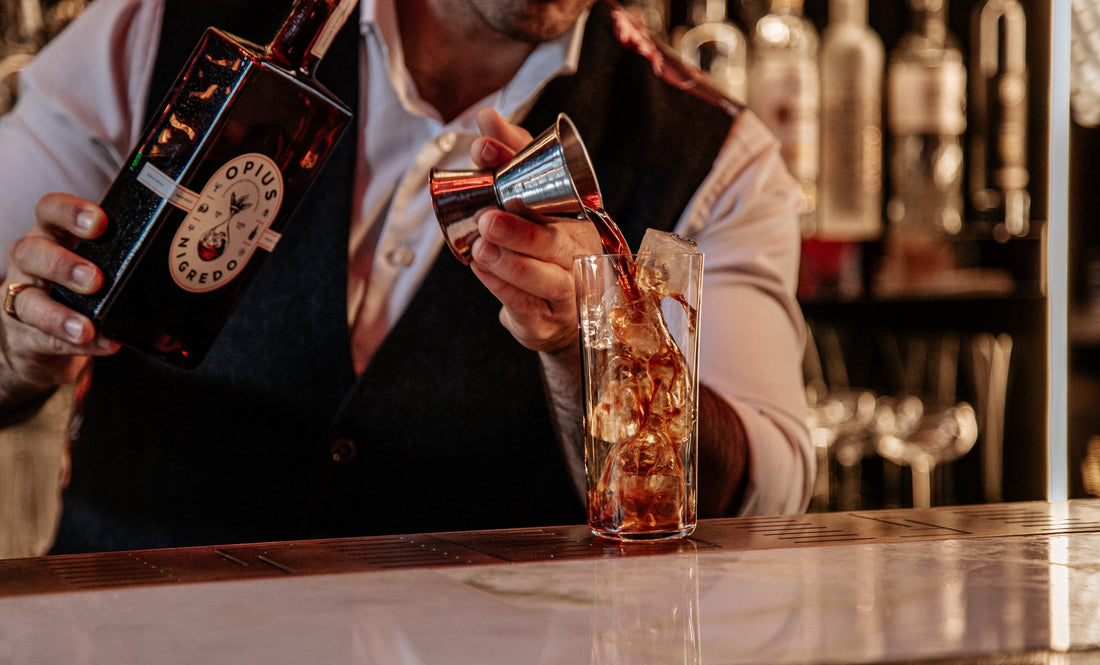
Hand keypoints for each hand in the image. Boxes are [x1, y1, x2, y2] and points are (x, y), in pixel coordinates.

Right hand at [0, 193, 118, 397]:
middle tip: (95, 278)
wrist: (43, 337)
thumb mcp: (95, 262)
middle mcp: (30, 262)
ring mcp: (22, 299)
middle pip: (32, 252)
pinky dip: (76, 345)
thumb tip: (186, 251)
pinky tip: (101, 345)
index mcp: (50, 236)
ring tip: (87, 327)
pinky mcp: (27, 335)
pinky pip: (47, 340)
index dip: (70, 211)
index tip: (100, 222)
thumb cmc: (79, 288)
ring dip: (60, 314)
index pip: (50, 211)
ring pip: (28, 301)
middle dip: (63, 264)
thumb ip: (122, 254)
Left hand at [468, 108, 601, 352]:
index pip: (554, 186)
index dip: (517, 165)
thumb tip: (488, 117)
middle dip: (521, 230)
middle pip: (555, 242)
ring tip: (481, 248)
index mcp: (579, 219)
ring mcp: (568, 291)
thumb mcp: (532, 203)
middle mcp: (579, 254)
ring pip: (544, 278)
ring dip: (511, 261)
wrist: (561, 317)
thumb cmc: (544, 252)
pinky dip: (502, 286)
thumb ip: (512, 160)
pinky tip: (481, 269)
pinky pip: (526, 304)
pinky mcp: (546, 320)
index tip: (484, 149)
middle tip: (489, 218)